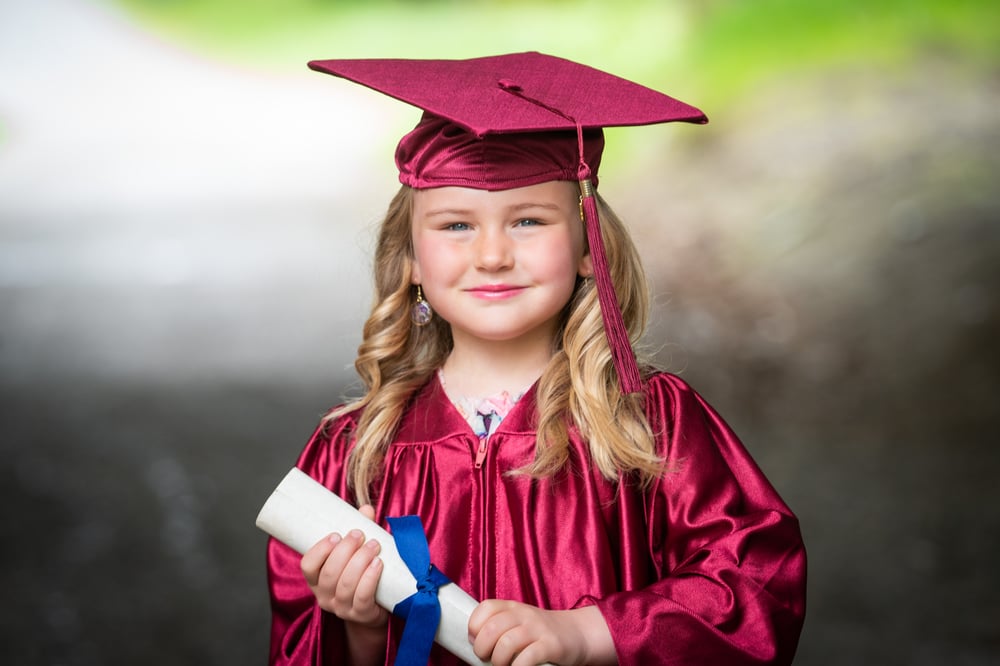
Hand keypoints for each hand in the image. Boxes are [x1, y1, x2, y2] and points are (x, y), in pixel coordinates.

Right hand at [300, 505, 388, 629]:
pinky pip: (362, 596)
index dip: (320, 550)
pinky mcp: (360, 614)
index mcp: (316, 580)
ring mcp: (341, 608)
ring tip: (373, 545)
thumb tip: (366, 510)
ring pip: (346, 584)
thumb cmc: (360, 576)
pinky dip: (370, 577)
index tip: (336, 534)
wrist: (374, 610)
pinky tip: (378, 563)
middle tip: (359, 534)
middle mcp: (324, 596)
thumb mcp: (354, 555)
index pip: (307, 566)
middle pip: (330, 572)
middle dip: (346, 550)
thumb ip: (358, 532)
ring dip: (361, 560)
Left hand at [468, 600, 616, 665]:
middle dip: (482, 648)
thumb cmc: (540, 632)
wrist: (577, 634)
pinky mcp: (550, 645)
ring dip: (498, 661)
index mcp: (512, 606)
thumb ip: (497, 625)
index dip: (474, 626)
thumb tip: (471, 641)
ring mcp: (537, 629)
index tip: (475, 640)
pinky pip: (526, 658)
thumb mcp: (518, 621)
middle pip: (492, 629)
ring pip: (506, 644)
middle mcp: (523, 614)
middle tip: (486, 658)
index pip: (485, 608)